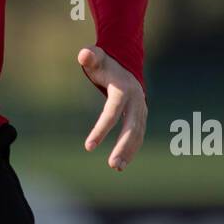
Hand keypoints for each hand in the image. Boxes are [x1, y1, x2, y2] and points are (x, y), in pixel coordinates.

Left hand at [79, 46, 146, 171]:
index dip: (101, 129)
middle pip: (131, 127)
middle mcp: (136, 101)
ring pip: (138, 134)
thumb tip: (83, 55)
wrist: (125, 63)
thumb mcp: (96, 57)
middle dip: (122, 146)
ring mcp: (141, 109)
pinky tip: (122, 161)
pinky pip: (138, 134)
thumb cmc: (104, 62)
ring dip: (129, 151)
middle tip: (112, 165)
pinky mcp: (141, 116)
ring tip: (117, 168)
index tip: (88, 147)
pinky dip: (132, 148)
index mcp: (123, 89)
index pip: (112, 112)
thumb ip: (89, 56)